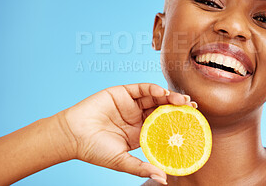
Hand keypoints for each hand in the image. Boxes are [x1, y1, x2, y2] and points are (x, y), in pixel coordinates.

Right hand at [58, 83, 195, 184]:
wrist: (72, 135)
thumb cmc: (94, 150)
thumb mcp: (121, 161)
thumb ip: (142, 168)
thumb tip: (164, 179)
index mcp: (140, 132)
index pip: (163, 124)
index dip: (177, 122)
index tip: (193, 122)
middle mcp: (138, 116)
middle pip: (162, 109)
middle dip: (178, 107)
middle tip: (193, 107)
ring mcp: (131, 104)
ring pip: (155, 97)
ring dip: (169, 97)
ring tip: (182, 100)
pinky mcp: (122, 92)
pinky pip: (141, 89)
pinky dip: (152, 89)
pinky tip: (162, 92)